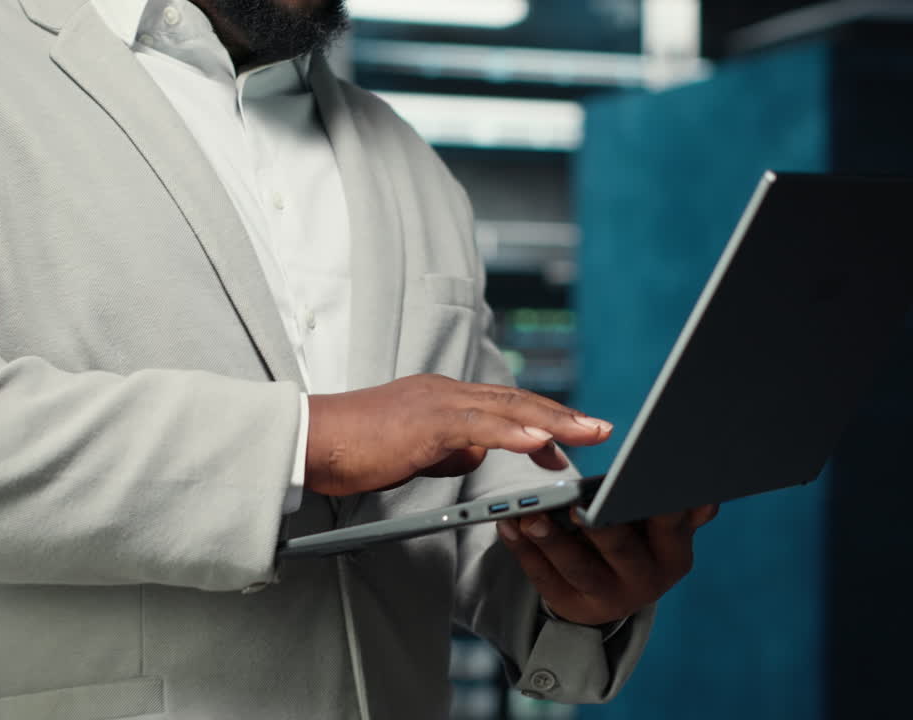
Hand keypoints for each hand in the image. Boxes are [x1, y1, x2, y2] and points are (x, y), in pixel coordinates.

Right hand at [304, 374, 611, 496]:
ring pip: (507, 409)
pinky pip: (478, 426)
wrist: (310, 440)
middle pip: (516, 401)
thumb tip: (476, 455)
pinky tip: (540, 442)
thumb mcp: (412, 450)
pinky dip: (513, 433)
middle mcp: (445, 393)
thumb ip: (447, 449)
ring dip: (552, 422)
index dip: (543, 419)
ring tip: (588, 432)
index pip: (505, 406)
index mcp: (442, 398)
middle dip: (563, 416)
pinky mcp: (424, 422)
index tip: (573, 435)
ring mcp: (436, 403)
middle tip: (601, 428)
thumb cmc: (353, 449)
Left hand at [497, 504, 719, 626]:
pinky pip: (543, 578)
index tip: (635, 482)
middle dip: (599, 528)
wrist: (612, 589)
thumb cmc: (638, 537)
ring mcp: (607, 598)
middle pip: (621, 551)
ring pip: (577, 568)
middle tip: (577, 508)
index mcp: (674, 553)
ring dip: (551, 541)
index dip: (652, 505)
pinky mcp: (571, 607)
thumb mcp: (663, 524)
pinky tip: (508, 526)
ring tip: (530, 517)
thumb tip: (706, 495)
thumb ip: (682, 508)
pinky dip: (523, 550)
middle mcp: (646, 582)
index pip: (668, 526)